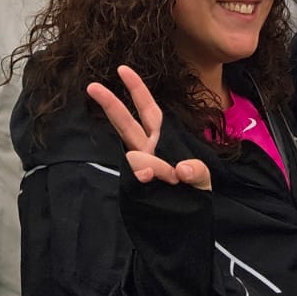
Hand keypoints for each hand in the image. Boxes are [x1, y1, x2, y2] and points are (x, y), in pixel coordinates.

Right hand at [86, 65, 211, 191]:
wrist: (187, 227)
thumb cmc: (196, 194)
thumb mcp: (204, 179)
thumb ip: (197, 172)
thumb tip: (181, 169)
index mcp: (163, 139)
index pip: (148, 109)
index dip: (136, 89)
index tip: (122, 69)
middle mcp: (147, 149)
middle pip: (125, 122)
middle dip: (111, 104)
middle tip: (92, 86)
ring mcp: (137, 168)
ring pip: (131, 154)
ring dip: (146, 161)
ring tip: (167, 176)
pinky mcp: (133, 188)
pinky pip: (131, 177)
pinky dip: (140, 176)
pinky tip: (147, 179)